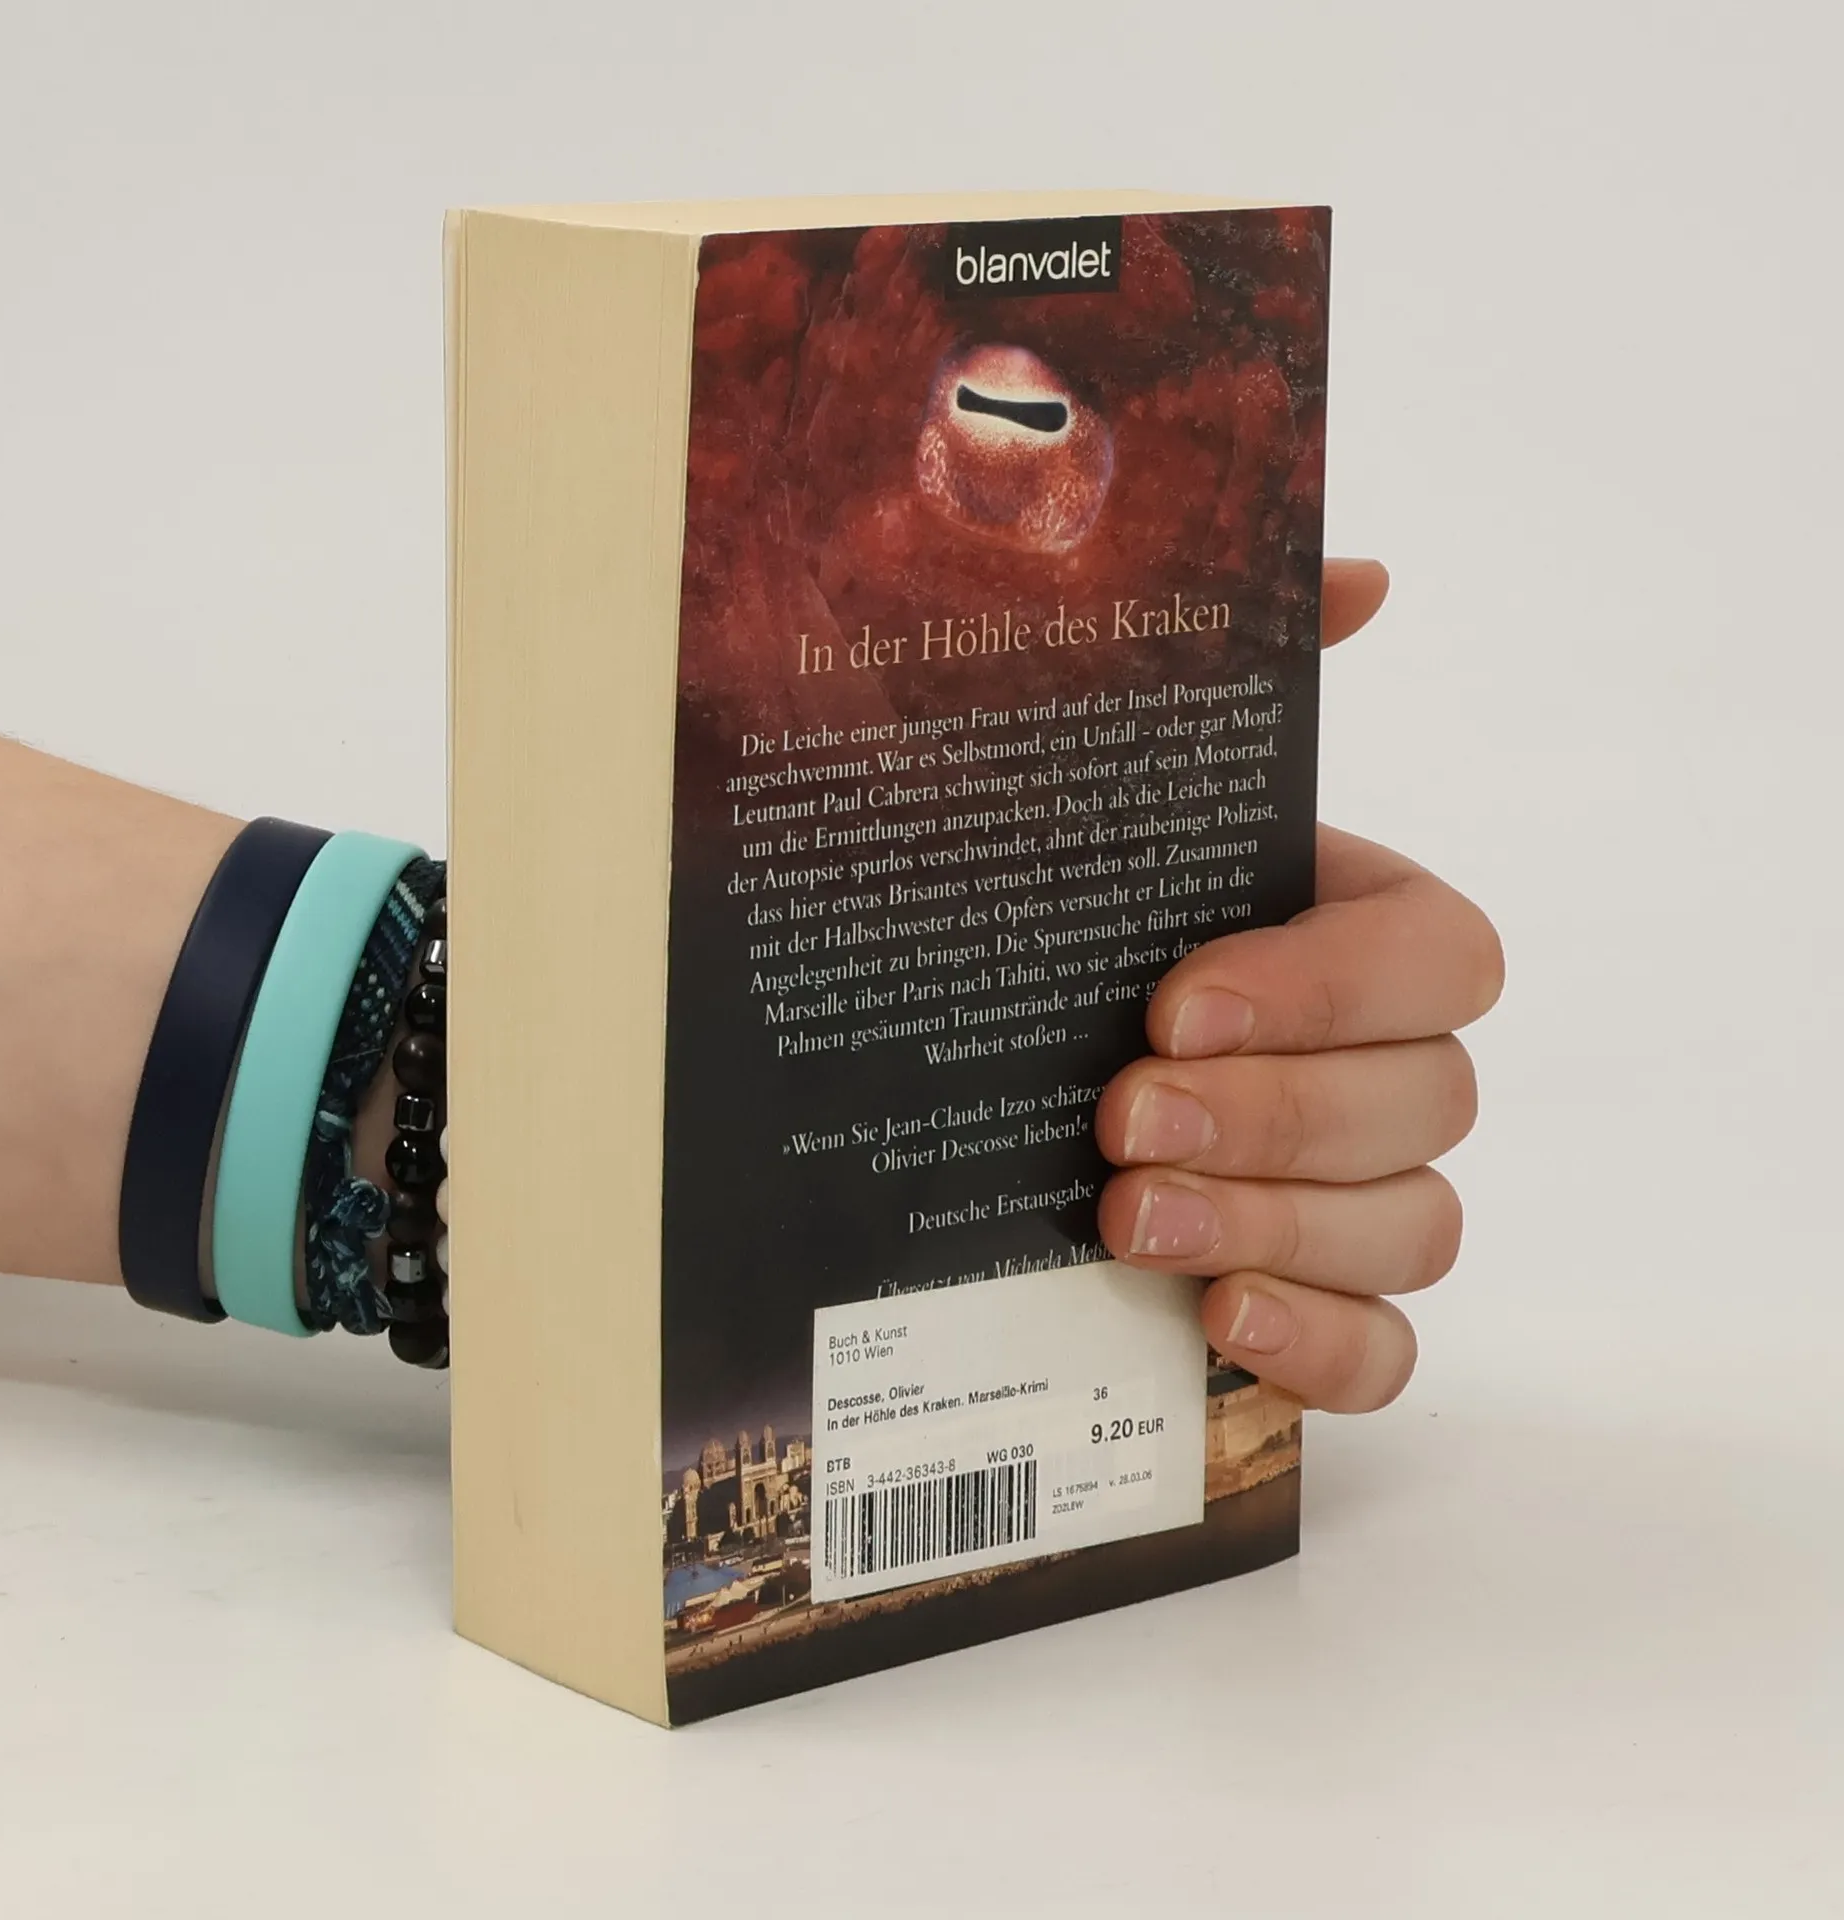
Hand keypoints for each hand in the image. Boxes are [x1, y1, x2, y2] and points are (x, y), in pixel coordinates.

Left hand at [1094, 562, 1502, 1411]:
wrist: (929, 1045)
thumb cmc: (1020, 906)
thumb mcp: (1075, 778)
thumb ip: (1222, 673)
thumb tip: (1359, 569)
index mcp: (1342, 930)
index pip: (1441, 960)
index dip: (1328, 991)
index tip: (1172, 1000)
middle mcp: (1370, 1062)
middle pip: (1433, 1103)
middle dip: (1278, 1116)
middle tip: (1122, 1119)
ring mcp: (1349, 1195)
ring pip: (1420, 1228)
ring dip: (1286, 1227)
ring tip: (1129, 1222)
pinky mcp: (1304, 1305)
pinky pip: (1387, 1353)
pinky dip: (1327, 1349)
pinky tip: (1219, 1320)